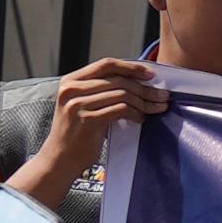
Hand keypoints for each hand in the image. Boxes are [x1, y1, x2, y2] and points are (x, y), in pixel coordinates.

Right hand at [32, 57, 169, 185]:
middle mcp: (71, 89)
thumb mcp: (82, 103)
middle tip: (162, 96)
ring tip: (155, 109)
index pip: (106, 65)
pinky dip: (136, 113)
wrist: (59, 158)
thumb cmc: (76, 131)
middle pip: (118, 80)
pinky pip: (121, 110)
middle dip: (145, 88)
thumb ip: (101, 89)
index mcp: (70, 81)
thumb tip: (139, 79)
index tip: (151, 74)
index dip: (131, 67)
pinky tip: (140, 119)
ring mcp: (77, 105)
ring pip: (123, 95)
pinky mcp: (87, 120)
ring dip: (144, 102)